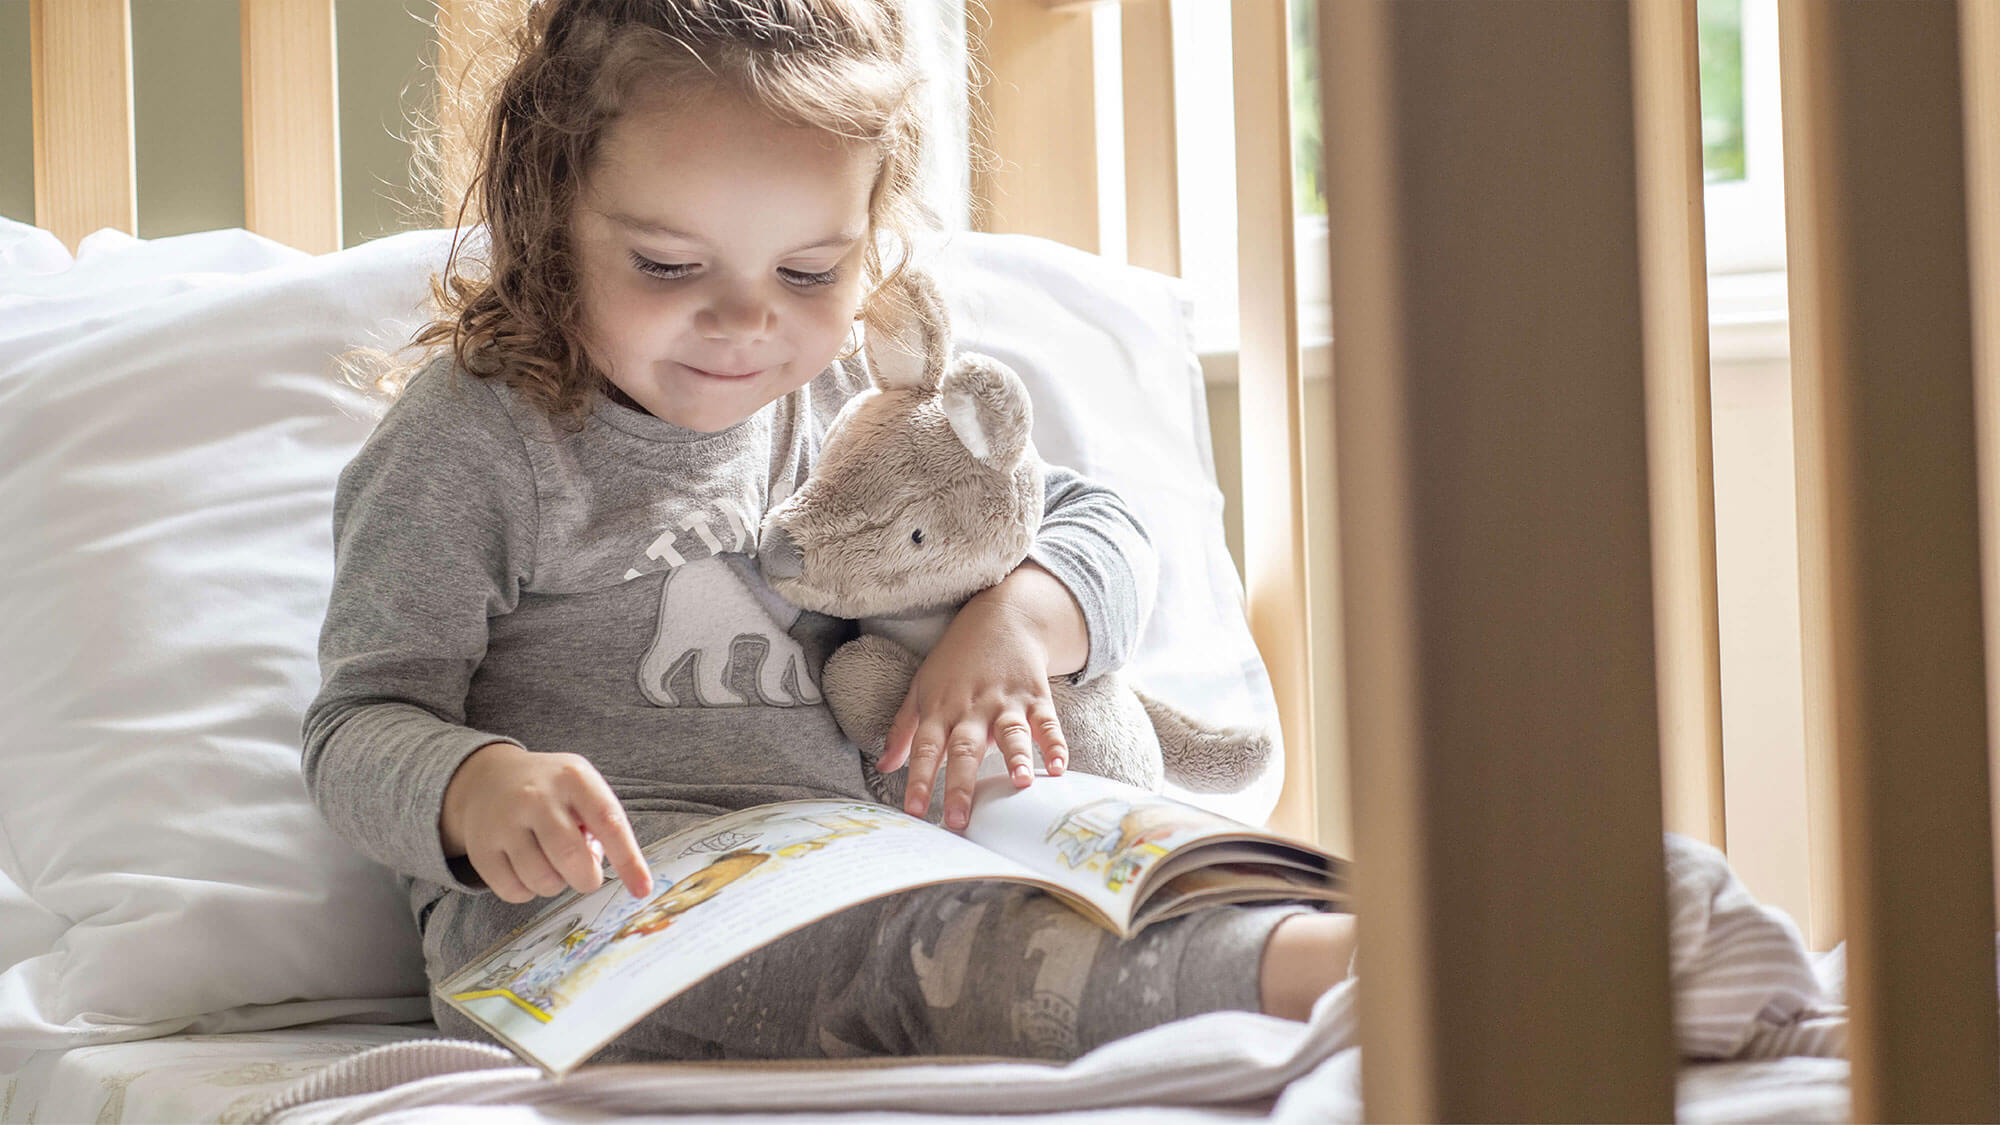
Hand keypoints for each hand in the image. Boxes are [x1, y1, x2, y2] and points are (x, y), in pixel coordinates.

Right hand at [439, 742, 654, 902]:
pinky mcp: (480, 848)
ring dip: (556, 884)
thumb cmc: (550, 791)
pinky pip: (515, 892)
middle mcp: (536, 796)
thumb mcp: (582, 788)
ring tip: (551, 862)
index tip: (642, 889)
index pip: (609, 821)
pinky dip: (528, 891)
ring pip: (543, 880)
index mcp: (573, 778)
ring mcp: (504, 821)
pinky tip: (526, 867)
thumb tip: (600, 869)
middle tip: (586, 875)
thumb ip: (601, 823)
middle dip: (587, 878)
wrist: (487, 779)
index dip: (629, 860)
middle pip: (572, 858)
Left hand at [879, 596, 1068, 831]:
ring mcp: (1006, 702)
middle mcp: (972, 708)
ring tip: (1020, 783)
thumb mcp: (922, 687)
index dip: (919, 779)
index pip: (925, 748)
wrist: (1002, 618)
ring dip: (1016, 758)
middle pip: (965, 748)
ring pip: (1010, 734)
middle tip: (958, 820)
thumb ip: (903, 729)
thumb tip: (883, 766)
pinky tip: (1059, 767)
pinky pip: (1047, 723)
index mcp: (941, 708)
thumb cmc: (956, 660)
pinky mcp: (1036, 697)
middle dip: (961, 785)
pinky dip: (1054, 744)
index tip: (914, 811)